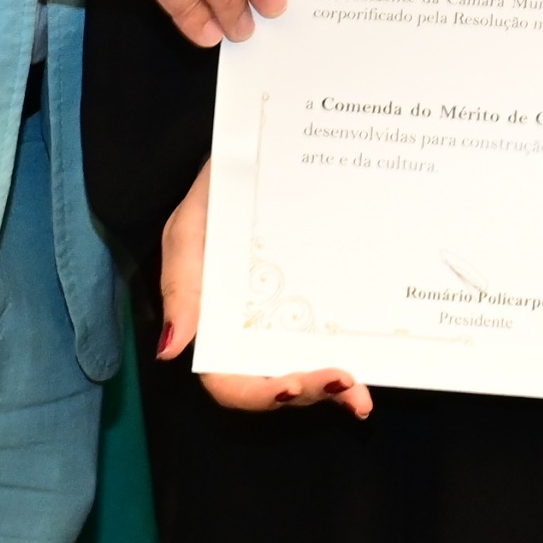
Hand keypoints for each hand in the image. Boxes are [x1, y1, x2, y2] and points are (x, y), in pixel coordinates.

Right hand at [157, 161, 370, 417]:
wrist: (265, 146)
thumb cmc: (220, 186)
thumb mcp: (190, 226)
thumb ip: (180, 283)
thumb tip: (170, 350)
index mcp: (214, 319)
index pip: (226, 377)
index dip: (257, 392)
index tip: (291, 385)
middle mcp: (252, 326)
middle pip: (274, 381)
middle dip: (308, 393)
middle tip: (345, 384)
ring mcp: (290, 314)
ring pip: (308, 367)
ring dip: (335, 389)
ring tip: (361, 397)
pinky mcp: (322, 297)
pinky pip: (334, 335)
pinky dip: (353, 356)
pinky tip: (372, 366)